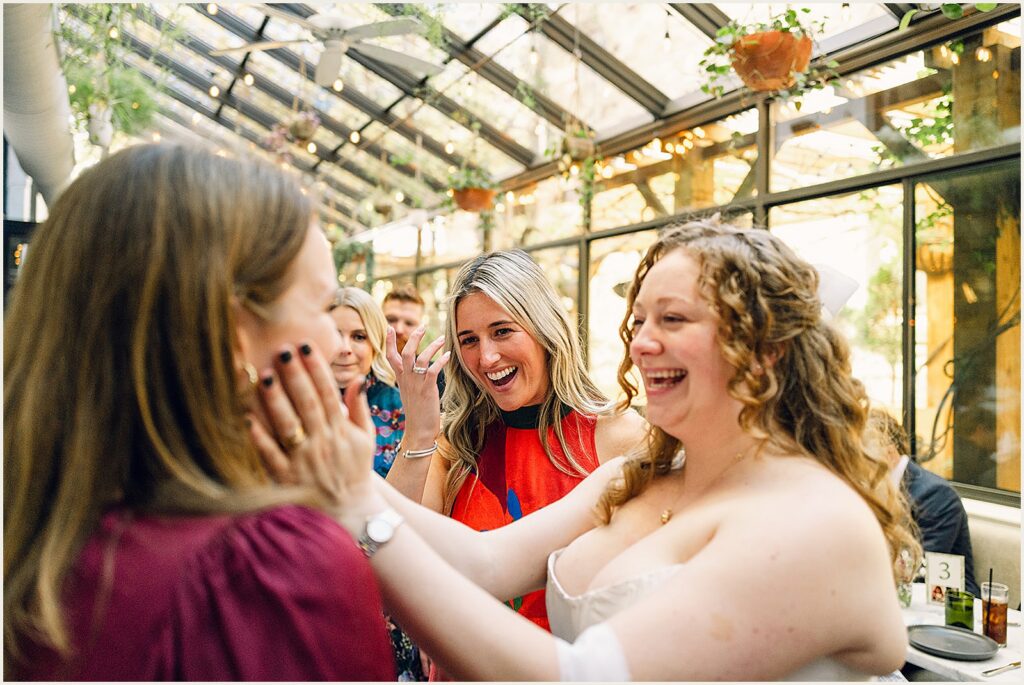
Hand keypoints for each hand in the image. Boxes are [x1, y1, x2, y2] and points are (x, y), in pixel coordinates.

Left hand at [248, 342, 376, 514]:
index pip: (329, 392)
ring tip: (264, 375)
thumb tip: (359, 378)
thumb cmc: (356, 468)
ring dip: (276, 400)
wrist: (350, 510)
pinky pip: (271, 456)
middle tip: (282, 350)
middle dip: (295, 375)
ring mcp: (304, 460)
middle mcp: (323, 442)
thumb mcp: (367, 437)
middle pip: (307, 403)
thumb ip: (360, 407)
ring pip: (288, 425)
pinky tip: (247, 418)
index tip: (305, 345)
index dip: (317, 368)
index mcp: (341, 430)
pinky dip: (260, 438)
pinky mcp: (288, 478)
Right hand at [385, 325, 448, 445]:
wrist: (418, 432)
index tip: (390, 327)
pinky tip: (448, 355)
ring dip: (431, 346)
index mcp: (400, 379)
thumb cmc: (417, 414)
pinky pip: (432, 371)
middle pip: (405, 353)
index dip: (390, 342)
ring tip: (442, 339)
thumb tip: (416, 370)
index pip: (390, 357)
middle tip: (422, 326)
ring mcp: (416, 385)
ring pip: (419, 358)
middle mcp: (406, 380)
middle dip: (413, 337)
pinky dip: (440, 361)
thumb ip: (410, 380)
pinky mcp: (427, 390)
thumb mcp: (409, 394)